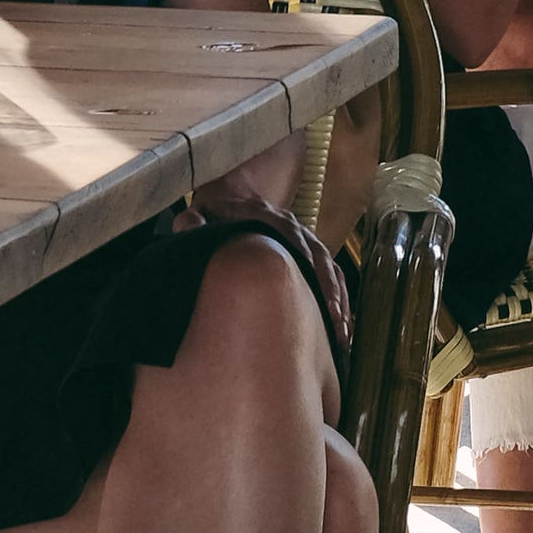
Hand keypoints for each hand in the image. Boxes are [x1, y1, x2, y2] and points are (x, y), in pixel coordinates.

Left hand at [192, 188, 353, 354]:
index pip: (292, 239)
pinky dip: (341, 300)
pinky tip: (343, 329)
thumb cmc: (216, 216)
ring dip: (339, 301)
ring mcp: (305, 240)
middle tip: (335, 326)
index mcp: (269, 217)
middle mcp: (293, 227)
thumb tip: (188, 224)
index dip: (304, 264)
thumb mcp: (202, 215)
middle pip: (319, 258)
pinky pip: (333, 276)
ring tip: (343, 334)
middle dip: (329, 292)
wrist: (232, 197)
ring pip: (330, 269)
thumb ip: (195, 221)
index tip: (312, 293)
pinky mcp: (311, 254)